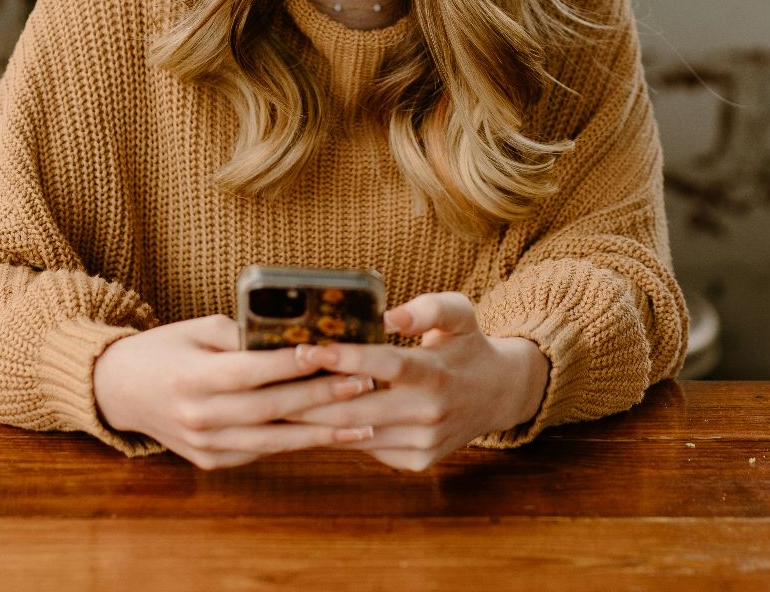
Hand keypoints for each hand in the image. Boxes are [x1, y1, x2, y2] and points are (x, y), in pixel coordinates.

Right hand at [92, 315, 376, 468]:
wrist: (119, 391)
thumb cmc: (165, 350)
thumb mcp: (196, 329)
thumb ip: (241, 334)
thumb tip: (295, 333)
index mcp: (191, 377)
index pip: (250, 371)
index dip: (291, 364)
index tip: (330, 352)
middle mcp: (198, 416)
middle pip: (270, 408)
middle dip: (322, 397)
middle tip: (364, 383)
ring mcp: (204, 445)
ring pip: (273, 441)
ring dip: (322, 433)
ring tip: (364, 423)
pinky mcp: (212, 462)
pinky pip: (261, 452)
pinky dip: (296, 443)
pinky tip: (331, 436)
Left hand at [286, 292, 549, 470]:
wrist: (497, 395)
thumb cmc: (467, 346)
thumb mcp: (459, 313)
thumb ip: (427, 308)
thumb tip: (389, 315)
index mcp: (436, 373)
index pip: (386, 365)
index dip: (345, 358)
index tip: (307, 348)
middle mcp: (429, 413)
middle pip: (358, 409)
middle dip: (311, 396)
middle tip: (272, 381)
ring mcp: (422, 443)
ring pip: (356, 434)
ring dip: (315, 420)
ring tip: (278, 401)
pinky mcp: (416, 461)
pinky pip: (367, 448)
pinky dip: (338, 434)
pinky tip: (311, 420)